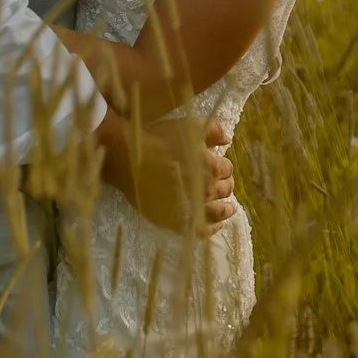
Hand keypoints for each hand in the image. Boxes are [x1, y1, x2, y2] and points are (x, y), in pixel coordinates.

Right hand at [118, 111, 238, 237]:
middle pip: (224, 190)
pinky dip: (212, 228)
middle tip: (223, 184)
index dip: (224, 166)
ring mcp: (193, 208)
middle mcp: (206, 190)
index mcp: (211, 167)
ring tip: (228, 209)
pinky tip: (214, 225)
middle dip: (225, 185)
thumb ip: (213, 131)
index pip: (227, 169)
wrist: (129, 159)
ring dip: (225, 210)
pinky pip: (201, 230)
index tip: (219, 166)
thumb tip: (227, 139)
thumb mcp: (188, 126)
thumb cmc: (158, 140)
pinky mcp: (178, 221)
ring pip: (218, 213)